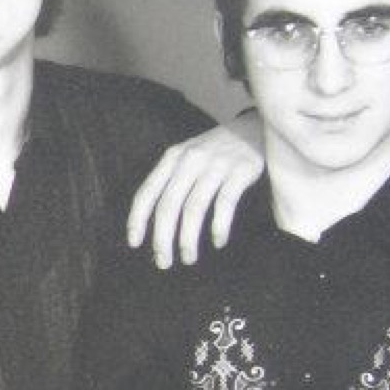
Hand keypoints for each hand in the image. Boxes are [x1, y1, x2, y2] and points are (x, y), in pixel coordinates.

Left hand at [126, 115, 263, 268]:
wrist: (254, 127)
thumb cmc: (215, 151)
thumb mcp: (186, 157)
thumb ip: (170, 180)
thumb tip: (152, 223)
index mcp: (172, 158)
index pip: (147, 192)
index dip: (138, 219)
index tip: (135, 243)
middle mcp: (190, 159)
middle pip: (168, 205)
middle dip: (163, 238)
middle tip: (163, 262)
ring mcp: (216, 164)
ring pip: (194, 208)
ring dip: (188, 239)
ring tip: (188, 258)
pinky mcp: (241, 171)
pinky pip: (225, 204)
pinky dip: (219, 226)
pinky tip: (217, 242)